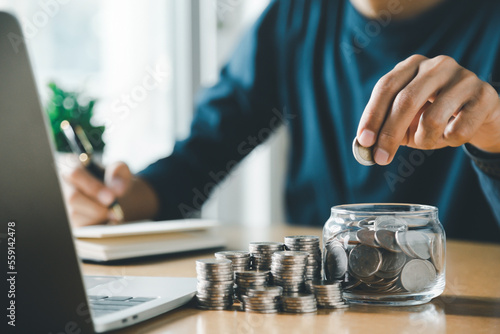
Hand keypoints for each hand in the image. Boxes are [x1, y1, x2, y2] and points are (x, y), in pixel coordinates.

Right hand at [62, 162, 131, 226]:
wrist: (114, 196)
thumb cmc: (113, 179)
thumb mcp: (119, 170)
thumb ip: (119, 172)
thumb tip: (117, 189)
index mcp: (71, 164)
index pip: (75, 174)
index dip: (94, 187)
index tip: (111, 197)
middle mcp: (62, 183)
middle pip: (72, 198)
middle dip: (96, 206)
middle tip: (114, 211)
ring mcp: (62, 203)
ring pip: (75, 214)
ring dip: (97, 216)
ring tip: (113, 213)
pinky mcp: (68, 219)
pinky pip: (79, 226)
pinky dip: (95, 225)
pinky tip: (106, 220)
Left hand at [356, 54, 499, 164]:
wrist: (481, 114)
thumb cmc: (434, 116)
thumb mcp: (407, 121)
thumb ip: (386, 129)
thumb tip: (364, 146)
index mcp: (412, 66)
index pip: (386, 87)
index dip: (372, 115)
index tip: (364, 140)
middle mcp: (437, 65)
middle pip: (406, 100)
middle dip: (389, 134)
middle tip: (381, 158)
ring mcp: (464, 77)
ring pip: (432, 119)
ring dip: (423, 141)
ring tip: (427, 141)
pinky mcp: (485, 96)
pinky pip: (457, 130)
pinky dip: (448, 142)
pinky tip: (452, 134)